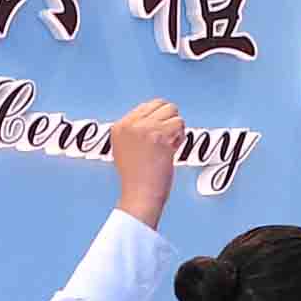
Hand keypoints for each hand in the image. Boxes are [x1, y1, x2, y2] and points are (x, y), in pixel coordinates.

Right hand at [104, 95, 184, 217]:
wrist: (140, 196)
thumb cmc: (137, 179)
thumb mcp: (127, 149)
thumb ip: (137, 131)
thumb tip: (158, 116)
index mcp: (119, 127)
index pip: (146, 106)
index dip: (158, 121)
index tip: (157, 139)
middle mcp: (130, 125)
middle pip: (161, 104)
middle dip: (168, 121)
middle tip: (165, 142)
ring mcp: (144, 129)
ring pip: (172, 112)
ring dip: (175, 129)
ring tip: (167, 147)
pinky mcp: (159, 135)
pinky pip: (179, 124)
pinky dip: (180, 137)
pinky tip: (172, 150)